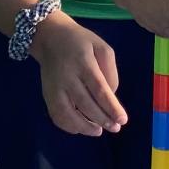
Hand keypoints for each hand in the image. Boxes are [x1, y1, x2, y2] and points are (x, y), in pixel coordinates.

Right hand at [30, 13, 127, 135]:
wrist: (49, 36)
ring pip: (68, 113)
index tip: (122, 120)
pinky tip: (80, 128)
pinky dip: (67, 126)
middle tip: (115, 128)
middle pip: (85, 104)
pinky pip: (56, 115)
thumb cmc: (80, 41)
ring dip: (85, 127)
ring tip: (98, 131)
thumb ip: (110, 70)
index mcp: (83, 62)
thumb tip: (111, 95)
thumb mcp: (101, 46)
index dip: (111, 107)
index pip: (99, 89)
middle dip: (102, 119)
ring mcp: (54, 87)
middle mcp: (67, 76)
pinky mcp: (47, 94)